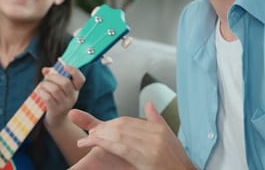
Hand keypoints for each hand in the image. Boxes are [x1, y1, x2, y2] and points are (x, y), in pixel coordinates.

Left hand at [38, 59, 85, 129]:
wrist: (56, 121)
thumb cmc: (56, 100)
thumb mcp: (58, 88)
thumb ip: (52, 76)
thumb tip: (45, 70)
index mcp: (75, 89)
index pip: (80, 79)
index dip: (74, 71)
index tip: (64, 66)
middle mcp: (72, 97)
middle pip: (65, 82)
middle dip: (53, 77)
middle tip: (46, 78)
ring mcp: (65, 105)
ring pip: (55, 89)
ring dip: (45, 84)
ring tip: (41, 85)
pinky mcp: (56, 110)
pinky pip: (48, 97)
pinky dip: (41, 92)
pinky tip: (39, 91)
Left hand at [69, 102, 194, 169]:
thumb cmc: (175, 160)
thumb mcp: (168, 138)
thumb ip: (156, 120)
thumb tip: (149, 104)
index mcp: (158, 130)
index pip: (129, 121)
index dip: (111, 123)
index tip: (99, 127)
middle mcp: (155, 136)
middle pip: (123, 126)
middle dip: (104, 128)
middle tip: (90, 132)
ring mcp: (152, 147)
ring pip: (120, 135)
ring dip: (101, 136)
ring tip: (88, 139)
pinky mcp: (148, 158)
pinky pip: (122, 148)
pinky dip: (106, 143)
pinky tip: (95, 143)